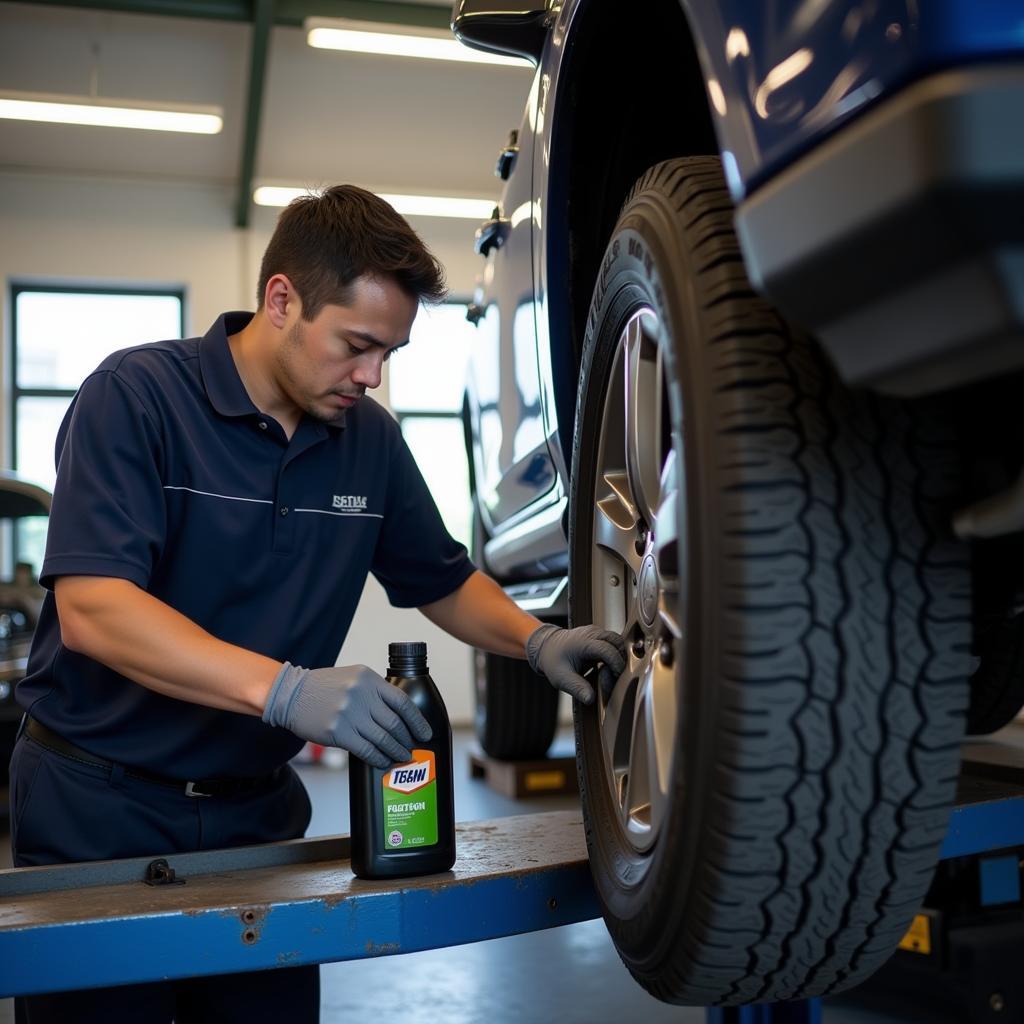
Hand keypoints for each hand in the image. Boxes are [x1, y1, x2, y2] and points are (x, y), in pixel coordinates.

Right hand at [262, 662, 431, 768]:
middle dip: (407, 739)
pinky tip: (384, 762)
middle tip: (412, 748)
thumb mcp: (354, 677)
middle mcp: (361, 695)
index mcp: (369, 679)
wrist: (291, 694)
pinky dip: (378, 758)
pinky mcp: (337, 733)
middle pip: (394, 723)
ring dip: (396, 751)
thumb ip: (375, 692)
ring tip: (402, 757)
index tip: (425, 732)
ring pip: (382, 739)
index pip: (402, 702)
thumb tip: (399, 717)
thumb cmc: (324, 687)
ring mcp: (349, 714)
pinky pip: (366, 750)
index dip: (417, 721)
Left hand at [525, 624, 626, 705]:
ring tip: (611, 671)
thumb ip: (577, 688)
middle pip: (617, 642)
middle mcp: (591, 633)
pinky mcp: (597, 634)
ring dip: (619, 655)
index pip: (608, 650)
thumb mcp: (562, 678)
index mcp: (583, 643)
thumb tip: (590, 699)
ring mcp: (595, 632)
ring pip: (617, 640)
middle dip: (620, 659)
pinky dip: (614, 652)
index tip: (615, 676)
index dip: (616, 664)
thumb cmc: (553, 662)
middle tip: (615, 675)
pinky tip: (608, 665)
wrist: (546, 647)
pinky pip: (612, 641)